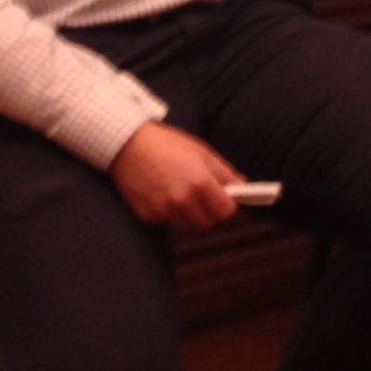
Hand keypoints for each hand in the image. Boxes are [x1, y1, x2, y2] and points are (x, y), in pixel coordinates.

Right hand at [111, 122, 242, 232]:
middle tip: (207, 198)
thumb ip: (224, 172)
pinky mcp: (148, 216)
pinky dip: (171, 214)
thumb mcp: (202, 152)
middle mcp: (182, 200)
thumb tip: (242, 185)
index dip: (228, 205)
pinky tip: (166, 195)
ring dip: (192, 215)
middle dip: (211, 213)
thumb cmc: (168, 145)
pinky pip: (168, 222)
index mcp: (200, 182)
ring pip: (188, 225)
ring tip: (185, 194)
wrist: (129, 146)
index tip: (227, 199)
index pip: (225, 211)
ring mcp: (163, 210)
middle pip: (208, 223)